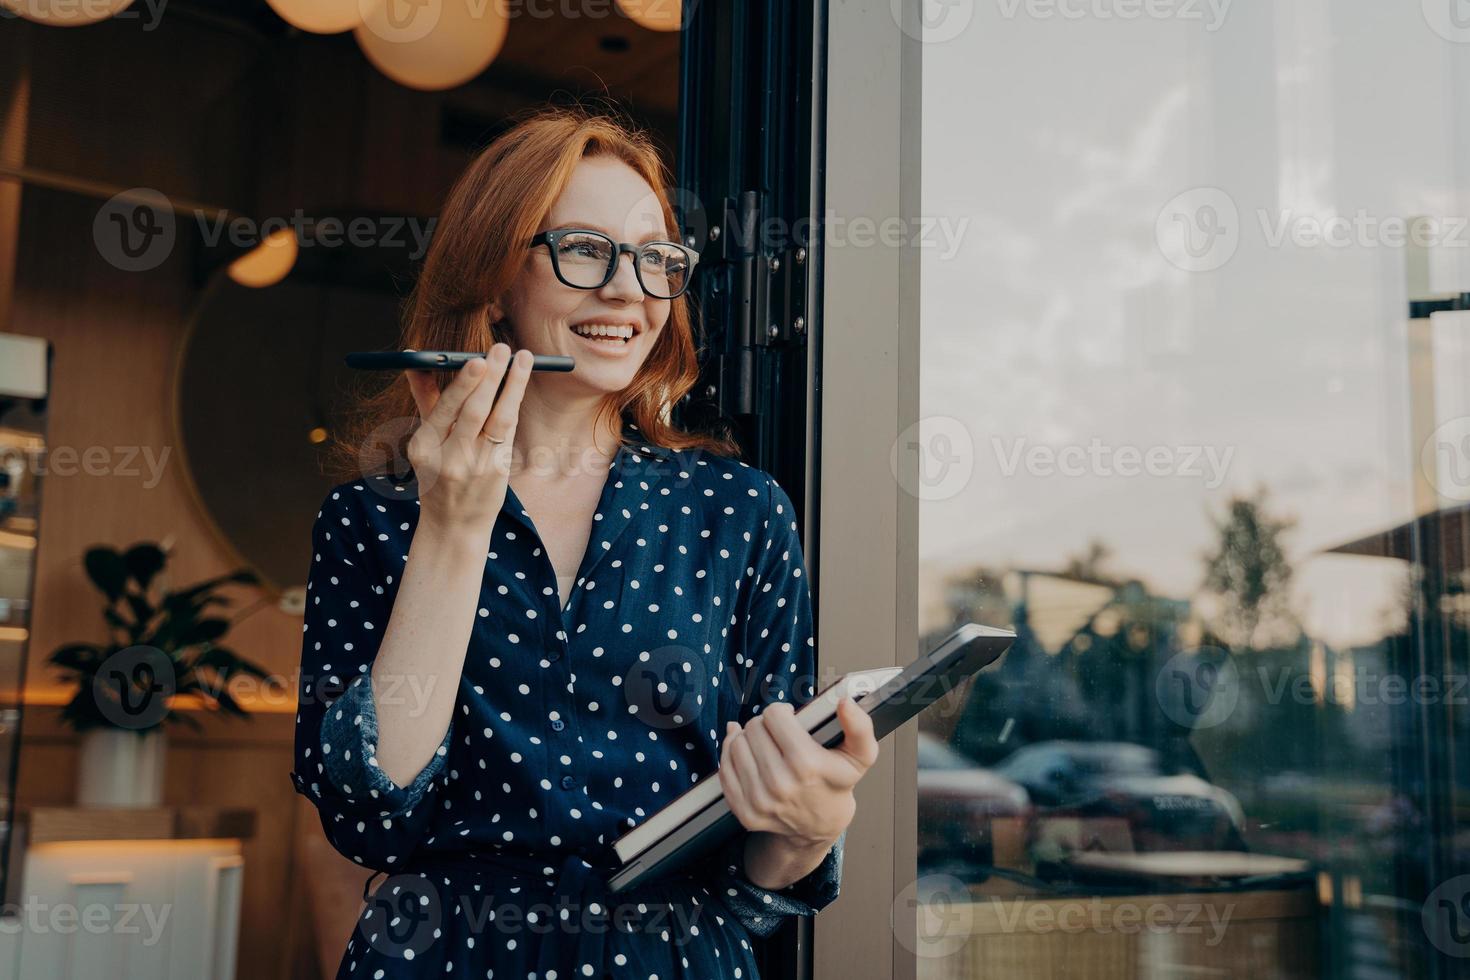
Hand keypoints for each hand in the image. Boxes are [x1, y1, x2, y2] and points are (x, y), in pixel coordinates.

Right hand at [403, 343, 532, 537]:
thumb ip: (424, 400)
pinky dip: (513, 406)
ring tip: (523, 359)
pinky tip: (519, 385)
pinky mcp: (497, 473)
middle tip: (502, 349)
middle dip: (491, 377)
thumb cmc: (437, 475)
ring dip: (513, 386)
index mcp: (423, 447)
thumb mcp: (425, 442)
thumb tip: (415, 361)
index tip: (477, 360)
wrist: (453, 526)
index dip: (464, 385)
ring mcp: (476, 468)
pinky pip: (508, 434)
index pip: (445, 410)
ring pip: (499, 420)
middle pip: (474, 412)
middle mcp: (449, 459)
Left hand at [718, 695, 880, 848]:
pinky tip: (748, 755)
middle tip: (778, 734)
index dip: (782, 711)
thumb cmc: (837, 784)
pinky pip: (724, 768)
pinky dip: (732, 756)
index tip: (790, 719)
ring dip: (747, 738)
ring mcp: (759, 800)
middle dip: (765, 724)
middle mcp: (779, 784)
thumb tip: (845, 702)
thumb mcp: (860, 756)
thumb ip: (859, 726)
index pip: (774, 715)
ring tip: (764, 744)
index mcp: (806, 764)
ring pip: (736, 745)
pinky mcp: (744, 811)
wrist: (820, 826)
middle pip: (753, 728)